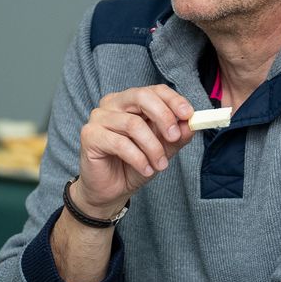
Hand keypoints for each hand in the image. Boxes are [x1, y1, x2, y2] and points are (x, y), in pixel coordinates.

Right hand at [75, 86, 195, 216]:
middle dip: (164, 116)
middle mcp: (112, 103)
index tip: (189, 115)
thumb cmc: (133, 166)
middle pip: (141, 97)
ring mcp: (98, 118)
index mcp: (130, 101)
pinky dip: (138, 158)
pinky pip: (120, 143)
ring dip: (153, 147)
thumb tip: (190, 125)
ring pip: (133, 124)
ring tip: (161, 165)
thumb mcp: (161, 150)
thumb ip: (175, 137)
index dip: (173, 100)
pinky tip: (145, 170)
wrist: (110, 190)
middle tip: (175, 137)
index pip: (154, 90)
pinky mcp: (90, 135)